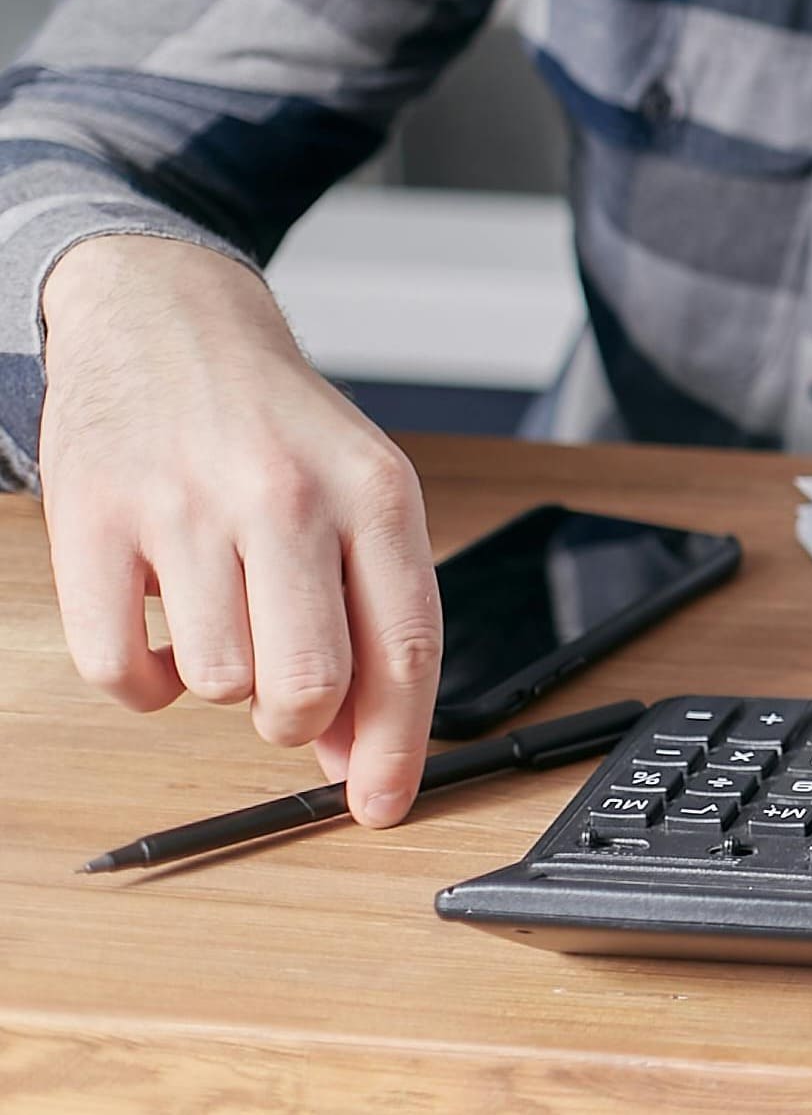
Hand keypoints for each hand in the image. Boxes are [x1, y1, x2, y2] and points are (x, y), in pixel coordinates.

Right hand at [37, 234, 441, 823]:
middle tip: (286, 694)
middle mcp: (286, 496)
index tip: (385, 806)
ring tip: (221, 615)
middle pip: (308, 686)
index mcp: (375, 492)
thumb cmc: (274, 427)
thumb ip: (370, 620)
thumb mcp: (355, 499)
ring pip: (216, 685)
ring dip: (219, 680)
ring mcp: (184, 506)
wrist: (166, 320)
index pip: (404, 649)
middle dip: (299, 720)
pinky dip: (141, 680)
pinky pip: (118, 670)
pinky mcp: (92, 520)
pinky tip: (161, 628)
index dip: (398, 746)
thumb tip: (364, 756)